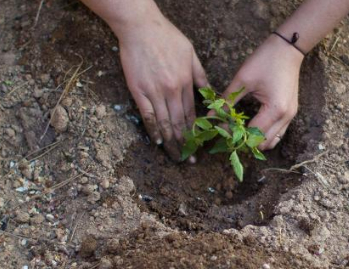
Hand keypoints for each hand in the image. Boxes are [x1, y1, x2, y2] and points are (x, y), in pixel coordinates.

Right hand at [114, 14, 207, 160]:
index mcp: (185, 82)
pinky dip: (153, 129)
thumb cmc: (167, 37)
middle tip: (189, 160)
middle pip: (180, 123)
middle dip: (186, 143)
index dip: (196, 131)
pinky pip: (147, 115)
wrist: (141, 28)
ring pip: (165, 122)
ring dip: (171, 142)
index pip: (192, 114)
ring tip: (176, 156)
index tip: (200, 145)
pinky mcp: (138, 90)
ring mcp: (154, 92)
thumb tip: (210, 93)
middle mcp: (172, 90)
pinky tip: (158, 141)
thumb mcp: (191, 53)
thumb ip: (200, 75)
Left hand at [220, 35, 303, 149]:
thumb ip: (227, 100)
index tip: (220, 130)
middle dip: (245, 141)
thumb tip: (210, 115)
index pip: (252, 134)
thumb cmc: (265, 60)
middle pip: (263, 143)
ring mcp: (290, 115)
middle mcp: (285, 117)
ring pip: (272, 141)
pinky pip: (278, 132)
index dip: (234, 135)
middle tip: (229, 131)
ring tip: (239, 130)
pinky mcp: (291, 112)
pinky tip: (251, 125)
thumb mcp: (243, 80)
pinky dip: (264, 133)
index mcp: (275, 109)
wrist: (288, 48)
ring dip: (256, 139)